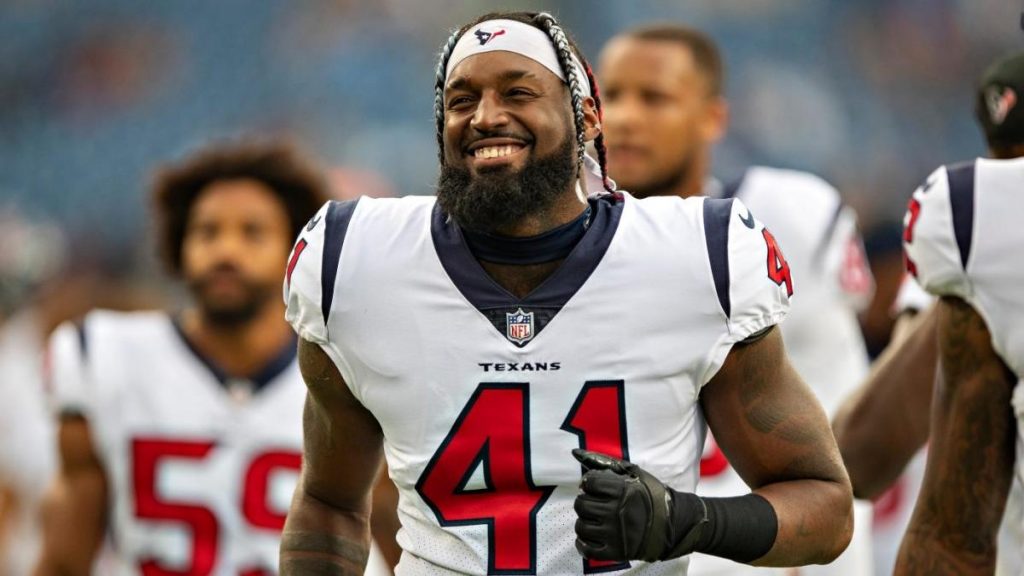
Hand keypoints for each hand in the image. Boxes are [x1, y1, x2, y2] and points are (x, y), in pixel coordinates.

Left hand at [572, 449, 706, 561]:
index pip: (590, 483)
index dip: (589, 483)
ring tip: (595, 519)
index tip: (593, 487)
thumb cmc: (652, 497)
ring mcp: (615, 533)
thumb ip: (606, 464)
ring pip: (581, 526)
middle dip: (585, 501)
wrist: (673, 525)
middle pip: (581, 504)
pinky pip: (587, 549)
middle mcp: (616, 511)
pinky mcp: (615, 551)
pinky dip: (583, 542)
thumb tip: (577, 453)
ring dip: (585, 521)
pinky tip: (591, 536)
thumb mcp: (635, 474)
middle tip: (594, 503)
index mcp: (622, 490)